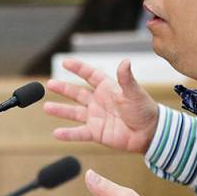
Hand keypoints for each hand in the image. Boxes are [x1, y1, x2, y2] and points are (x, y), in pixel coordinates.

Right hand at [43, 58, 158, 153]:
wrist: (150, 133)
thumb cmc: (145, 110)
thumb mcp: (135, 93)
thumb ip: (126, 79)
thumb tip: (125, 61)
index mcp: (108, 88)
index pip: (90, 75)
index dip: (78, 68)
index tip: (66, 62)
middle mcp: (99, 102)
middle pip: (77, 93)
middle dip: (63, 89)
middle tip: (49, 84)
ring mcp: (96, 117)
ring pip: (74, 112)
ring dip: (60, 110)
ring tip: (46, 107)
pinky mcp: (96, 133)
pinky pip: (79, 133)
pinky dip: (68, 134)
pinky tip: (56, 133)